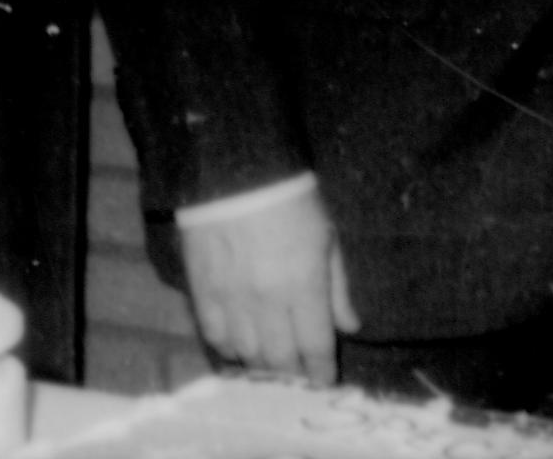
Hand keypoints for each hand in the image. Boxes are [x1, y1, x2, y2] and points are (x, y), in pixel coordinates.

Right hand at [179, 182, 358, 383]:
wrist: (236, 171)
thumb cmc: (292, 200)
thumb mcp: (327, 238)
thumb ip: (338, 287)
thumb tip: (350, 327)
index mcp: (303, 285)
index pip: (314, 346)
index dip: (320, 371)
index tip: (324, 381)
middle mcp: (266, 301)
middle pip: (280, 358)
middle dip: (293, 374)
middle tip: (299, 377)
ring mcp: (231, 299)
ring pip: (247, 354)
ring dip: (262, 366)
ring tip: (272, 366)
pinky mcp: (202, 291)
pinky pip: (214, 336)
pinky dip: (229, 349)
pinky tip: (239, 349)